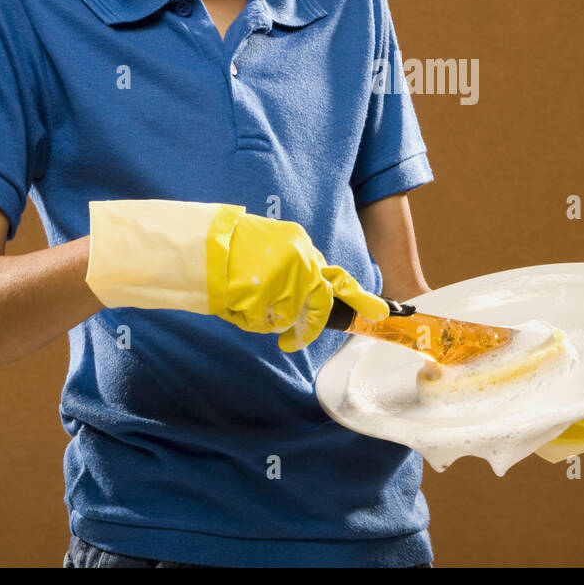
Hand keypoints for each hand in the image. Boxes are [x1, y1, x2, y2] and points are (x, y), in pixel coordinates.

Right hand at [206, 206, 388, 351]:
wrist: (200, 244)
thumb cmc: (229, 252)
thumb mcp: (270, 252)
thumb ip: (294, 273)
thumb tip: (309, 302)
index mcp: (301, 246)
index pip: (336, 278)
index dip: (361, 298)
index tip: (383, 313)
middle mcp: (302, 260)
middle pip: (320, 304)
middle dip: (308, 324)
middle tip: (289, 340)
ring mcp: (289, 278)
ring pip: (289, 316)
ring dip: (265, 315)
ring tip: (243, 296)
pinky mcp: (273, 295)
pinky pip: (267, 322)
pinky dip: (249, 318)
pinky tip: (236, 300)